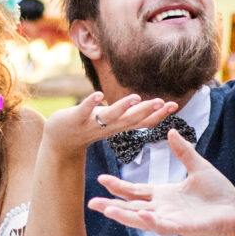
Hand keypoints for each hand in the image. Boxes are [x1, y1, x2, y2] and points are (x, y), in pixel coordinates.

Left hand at [44, 91, 179, 155]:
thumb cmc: (90, 127)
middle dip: (147, 111)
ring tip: (136, 97)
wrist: (61, 141)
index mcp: (118, 126)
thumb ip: (131, 115)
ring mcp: (92, 124)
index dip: (158, 115)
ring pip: (110, 116)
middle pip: (131, 119)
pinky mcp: (76, 118)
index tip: (173, 105)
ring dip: (123, 107)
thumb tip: (154, 106)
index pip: (142, 122)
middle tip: (164, 102)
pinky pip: (84, 110)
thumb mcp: (114, 122)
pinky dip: (91, 103)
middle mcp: (109, 127)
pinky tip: (99, 94)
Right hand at [88, 131, 234, 235]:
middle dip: (111, 205)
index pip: (136, 191)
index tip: (101, 179)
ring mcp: (171, 220)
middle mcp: (163, 209)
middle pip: (131, 208)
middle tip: (91, 203)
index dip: (118, 187)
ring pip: (141, 219)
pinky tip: (139, 214)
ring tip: (106, 210)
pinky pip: (162, 226)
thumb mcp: (198, 166)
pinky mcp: (182, 228)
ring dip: (124, 215)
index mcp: (164, 195)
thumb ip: (183, 151)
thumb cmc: (219, 192)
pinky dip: (149, 221)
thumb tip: (171, 131)